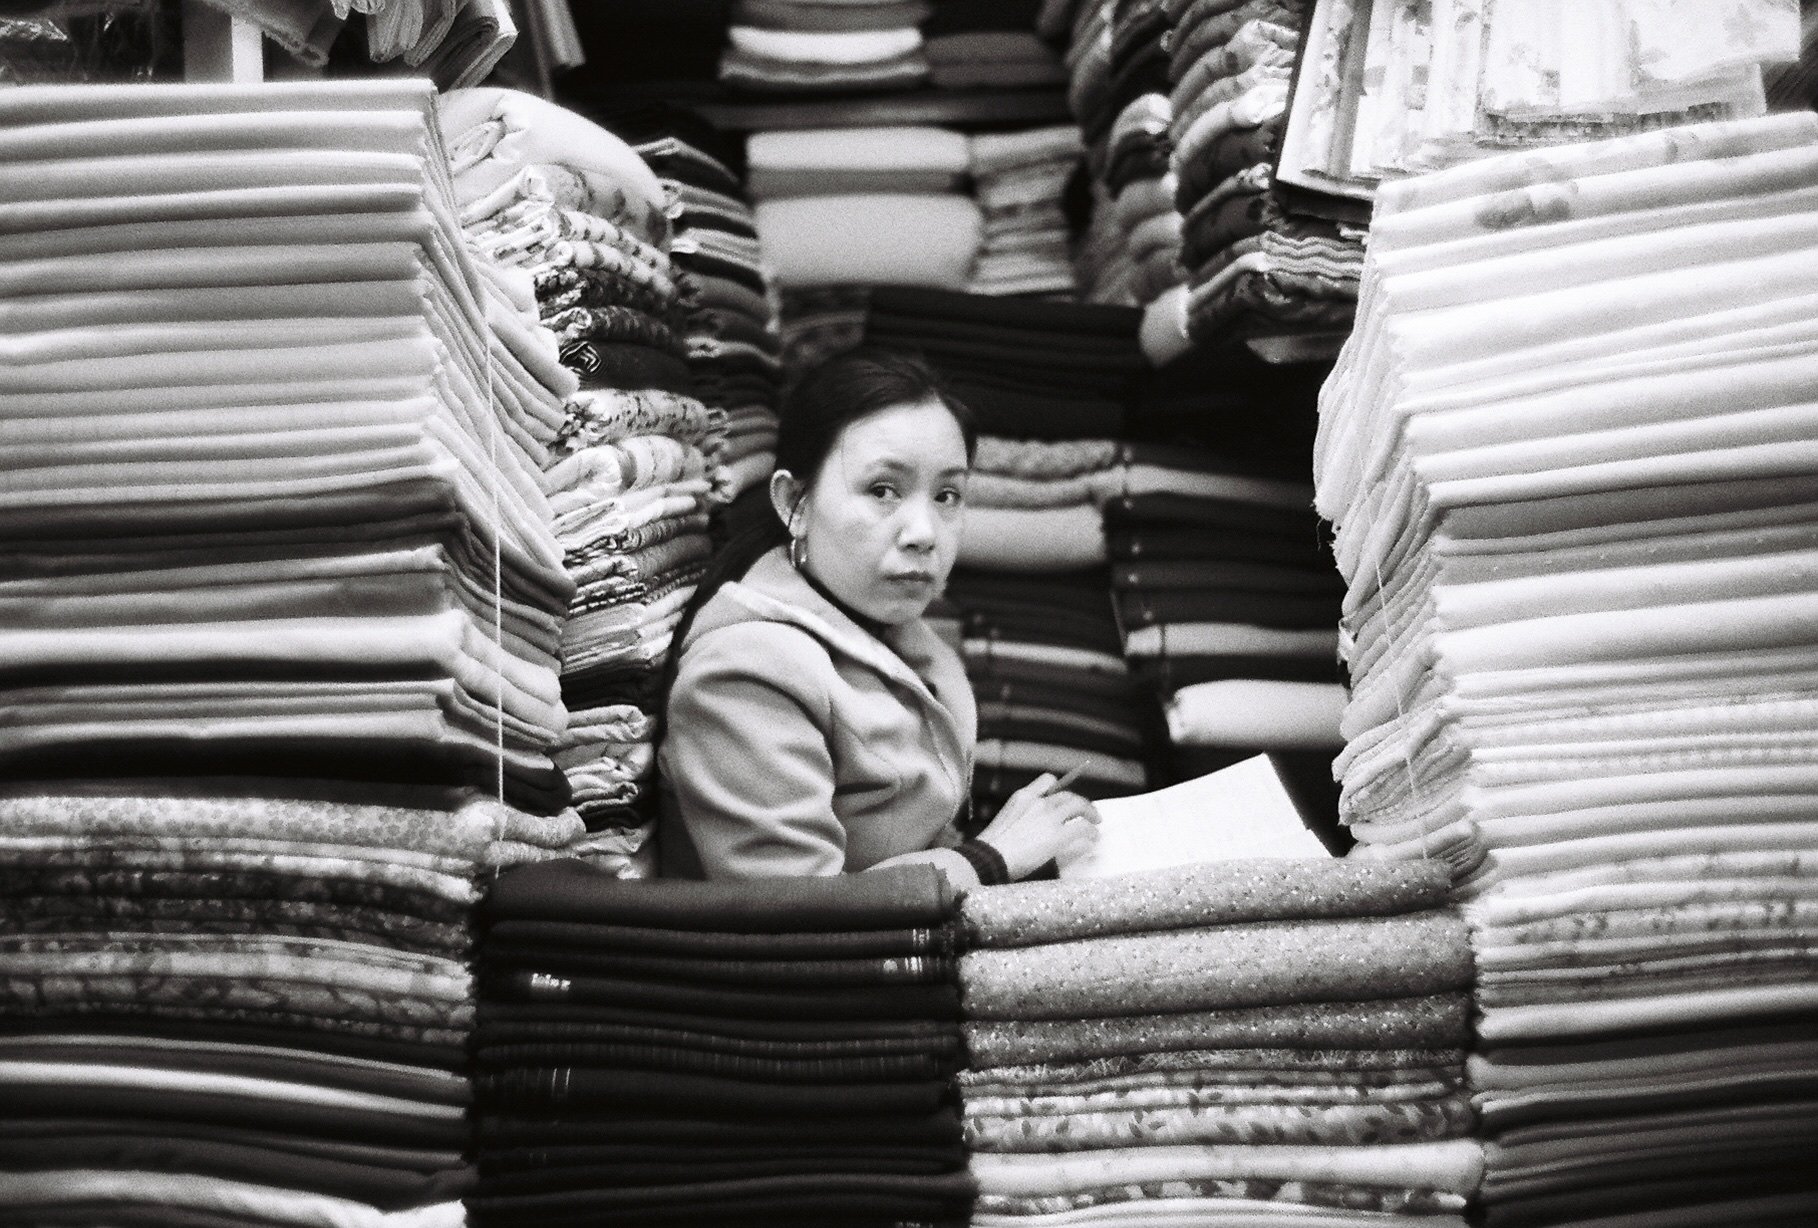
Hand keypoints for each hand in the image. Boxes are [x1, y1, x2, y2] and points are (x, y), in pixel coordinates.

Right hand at [976, 772, 1102, 879]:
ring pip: (1079, 807)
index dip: (1061, 788)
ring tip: (1094, 823)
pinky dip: (1090, 832)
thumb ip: (1022, 817)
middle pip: (1068, 795)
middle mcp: (1038, 802)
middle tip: (1087, 812)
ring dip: (1090, 814)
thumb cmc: (992, 847)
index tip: (1067, 796)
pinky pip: (1083, 828)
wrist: (989, 858)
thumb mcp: (1006, 822)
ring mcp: (1049, 817)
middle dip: (1081, 803)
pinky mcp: (1058, 835)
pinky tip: (1092, 838)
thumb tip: (1036, 827)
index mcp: (1022, 797)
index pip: (1048, 781)